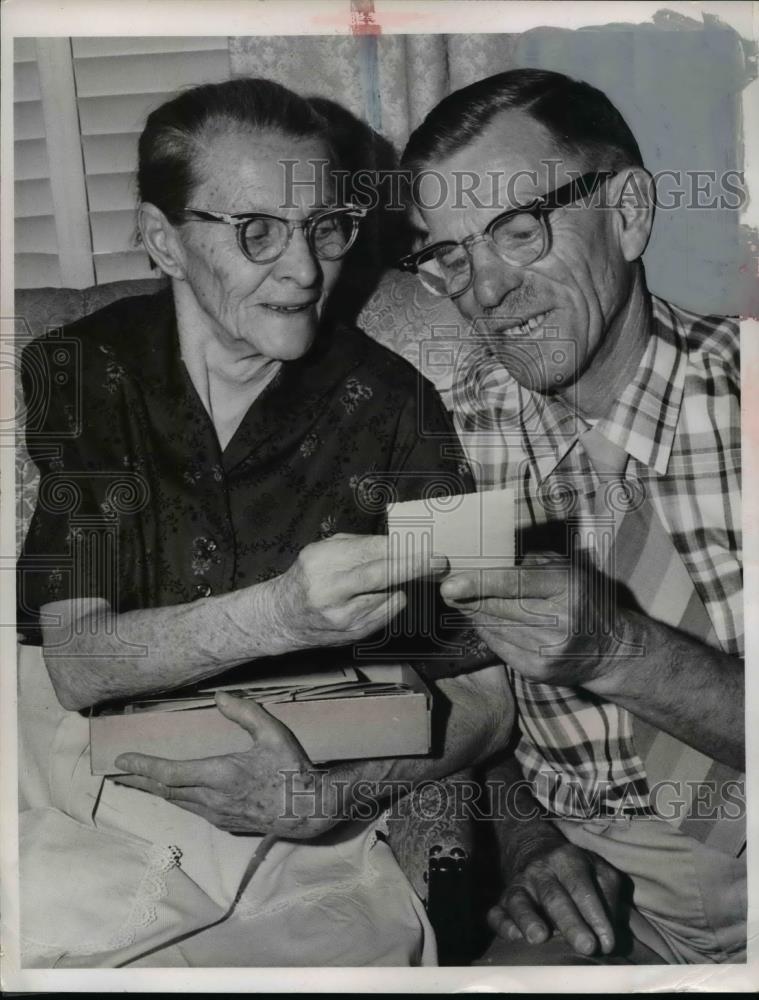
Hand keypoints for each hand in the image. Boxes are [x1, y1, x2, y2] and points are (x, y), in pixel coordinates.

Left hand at [114, 692, 341, 836]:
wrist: (308, 810)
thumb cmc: (291, 769)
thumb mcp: (273, 734)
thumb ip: (246, 713)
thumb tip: (219, 697)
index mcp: (220, 775)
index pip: (171, 772)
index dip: (144, 767)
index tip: (121, 761)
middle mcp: (212, 799)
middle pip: (166, 790)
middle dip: (139, 780)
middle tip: (117, 773)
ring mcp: (217, 814)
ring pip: (177, 801)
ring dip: (155, 790)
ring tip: (137, 781)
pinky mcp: (225, 823)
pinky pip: (191, 809)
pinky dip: (175, 798)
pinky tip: (173, 793)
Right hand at [272, 533, 443, 650]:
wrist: (283, 618)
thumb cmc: (309, 576)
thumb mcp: (325, 551)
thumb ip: (360, 546)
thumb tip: (400, 543)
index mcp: (321, 562)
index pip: (369, 552)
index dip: (401, 549)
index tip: (427, 545)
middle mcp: (330, 591)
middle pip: (380, 576)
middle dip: (413, 567)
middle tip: (440, 562)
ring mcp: (342, 617)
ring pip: (390, 596)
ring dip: (404, 584)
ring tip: (407, 575)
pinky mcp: (354, 634)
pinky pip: (388, 614)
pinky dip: (394, 601)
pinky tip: (386, 594)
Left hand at [439, 554, 633, 686]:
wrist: (611, 649)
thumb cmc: (582, 599)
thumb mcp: (567, 570)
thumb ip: (532, 563)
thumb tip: (488, 562)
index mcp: (568, 588)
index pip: (516, 583)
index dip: (479, 583)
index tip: (450, 584)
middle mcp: (560, 621)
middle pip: (499, 608)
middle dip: (468, 599)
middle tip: (447, 589)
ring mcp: (548, 650)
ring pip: (495, 629)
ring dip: (475, 615)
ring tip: (462, 602)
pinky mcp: (538, 671)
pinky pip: (499, 647)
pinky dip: (488, 633)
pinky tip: (485, 622)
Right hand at [488, 841, 623, 956]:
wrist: (535, 850)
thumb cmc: (575, 870)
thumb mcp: (598, 870)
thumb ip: (609, 895)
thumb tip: (609, 931)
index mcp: (567, 859)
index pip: (581, 887)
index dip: (595, 914)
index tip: (607, 943)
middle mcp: (540, 870)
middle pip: (554, 896)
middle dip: (570, 922)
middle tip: (587, 946)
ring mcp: (518, 885)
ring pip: (520, 901)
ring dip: (528, 919)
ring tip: (540, 937)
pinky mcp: (502, 901)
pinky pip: (496, 913)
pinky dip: (503, 925)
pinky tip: (515, 936)